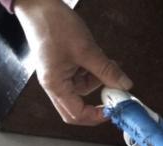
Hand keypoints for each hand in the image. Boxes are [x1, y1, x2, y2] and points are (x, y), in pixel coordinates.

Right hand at [15, 0, 132, 125]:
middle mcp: (54, 85)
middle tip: (114, 96)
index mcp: (55, 85)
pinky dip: (92, 72)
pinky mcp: (61, 67)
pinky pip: (80, 77)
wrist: (39, 5)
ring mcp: (57, 76)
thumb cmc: (54, 25)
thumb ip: (106, 70)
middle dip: (96, 103)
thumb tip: (124, 85)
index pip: (75, 114)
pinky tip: (98, 59)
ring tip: (108, 65)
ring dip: (97, 82)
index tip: (112, 110)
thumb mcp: (86, 50)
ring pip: (82, 89)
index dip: (95, 117)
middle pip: (76, 107)